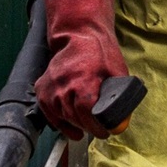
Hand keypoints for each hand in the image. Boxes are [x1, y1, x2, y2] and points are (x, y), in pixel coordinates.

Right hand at [33, 0, 130, 138]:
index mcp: (83, 82)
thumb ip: (120, 96)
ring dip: (72, 124)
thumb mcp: (117, 71)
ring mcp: (51, 87)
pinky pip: (48, 111)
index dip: (96, 127)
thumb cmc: (99, 51)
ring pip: (60, 116)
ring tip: (84, 126)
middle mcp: (63, 86)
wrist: (78, 33)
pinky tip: (68, 122)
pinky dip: (57, 119)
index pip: (87, 115)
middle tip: (96, 129)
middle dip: (87, 127)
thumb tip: (123, 119)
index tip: (104, 132)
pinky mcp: (42, 87)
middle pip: (74, 118)